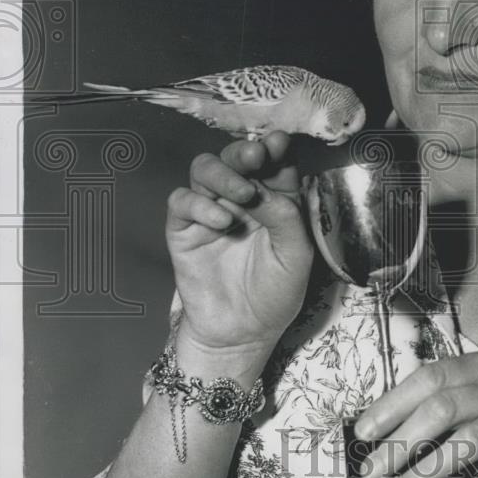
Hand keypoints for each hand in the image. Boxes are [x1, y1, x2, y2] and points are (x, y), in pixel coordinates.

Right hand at [165, 131, 312, 354]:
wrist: (242, 333)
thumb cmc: (274, 295)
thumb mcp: (295, 256)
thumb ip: (285, 217)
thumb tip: (262, 186)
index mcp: (274, 199)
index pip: (273, 162)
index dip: (275, 148)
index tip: (280, 143)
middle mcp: (241, 198)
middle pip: (235, 158)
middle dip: (245, 152)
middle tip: (257, 157)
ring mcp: (209, 210)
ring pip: (204, 169)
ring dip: (224, 174)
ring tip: (243, 194)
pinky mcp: (184, 229)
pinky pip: (181, 201)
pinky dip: (199, 204)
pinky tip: (221, 221)